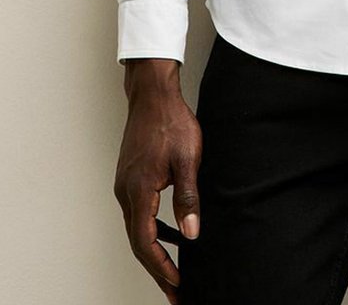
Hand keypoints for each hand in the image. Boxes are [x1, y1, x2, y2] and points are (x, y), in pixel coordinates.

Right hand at [114, 59, 201, 303]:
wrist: (153, 94)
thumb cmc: (171, 121)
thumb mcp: (188, 159)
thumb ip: (187, 198)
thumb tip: (191, 234)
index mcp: (138, 191)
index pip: (145, 243)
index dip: (161, 268)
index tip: (177, 285)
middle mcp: (126, 192)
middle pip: (138, 242)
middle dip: (157, 269)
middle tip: (176, 292)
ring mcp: (125, 185)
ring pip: (137, 229)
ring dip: (155, 252)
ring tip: (175, 271)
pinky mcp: (130, 177)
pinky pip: (139, 213)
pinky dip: (153, 230)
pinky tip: (171, 233)